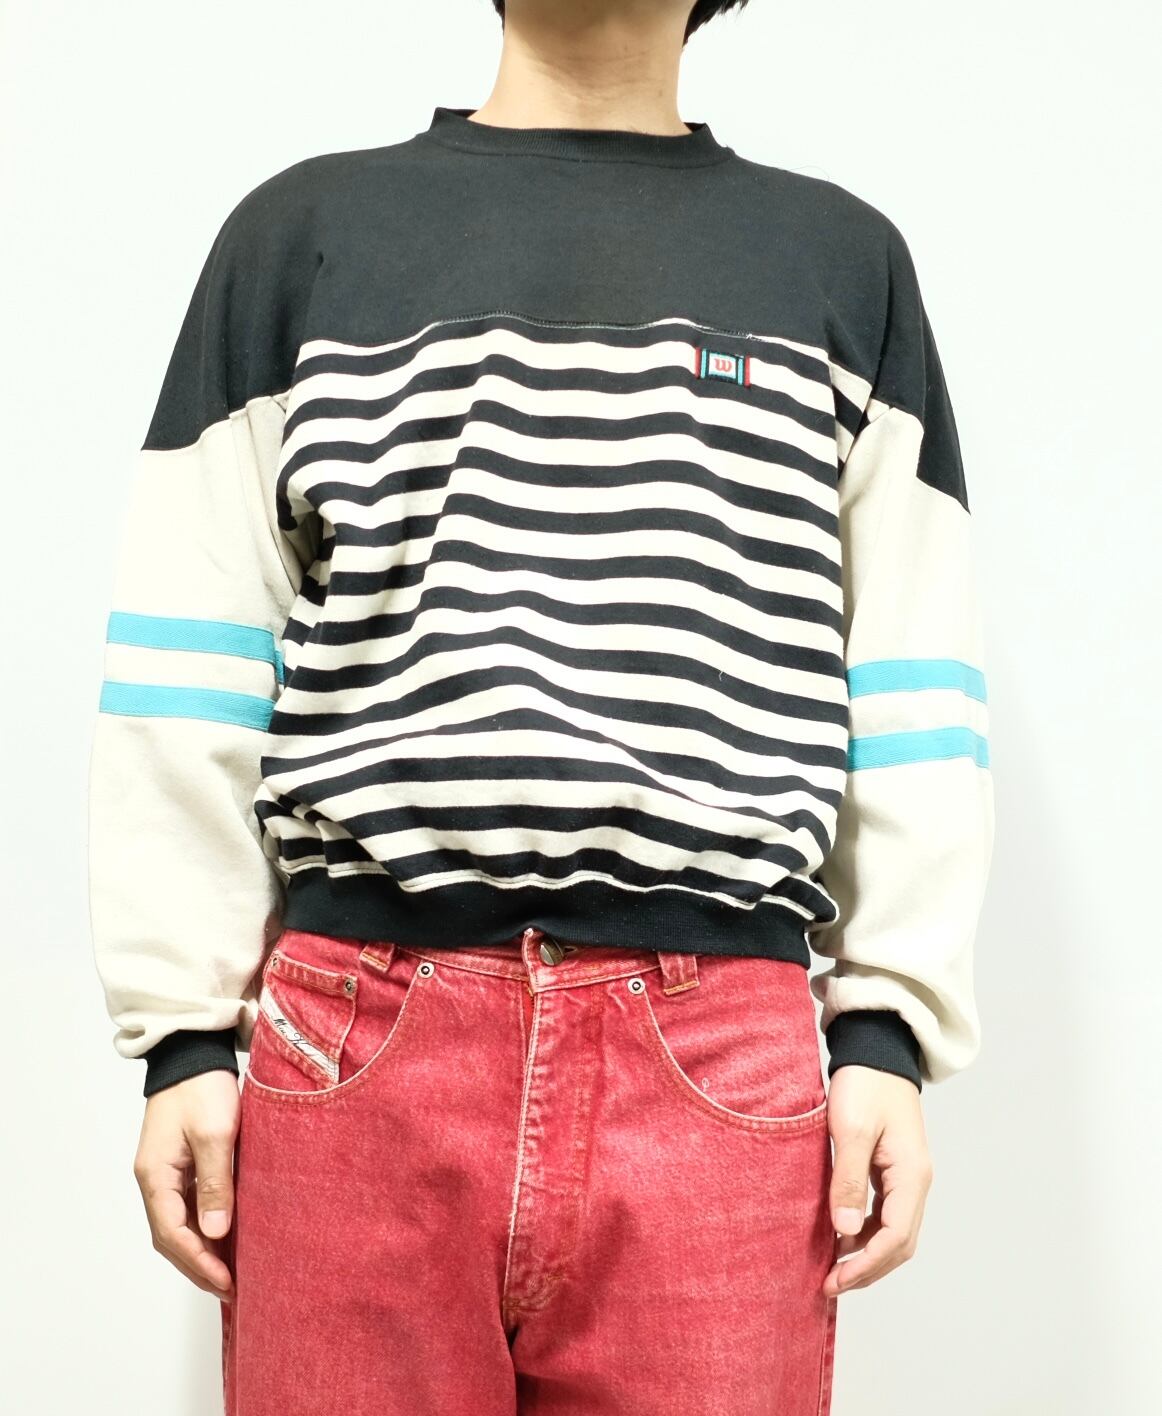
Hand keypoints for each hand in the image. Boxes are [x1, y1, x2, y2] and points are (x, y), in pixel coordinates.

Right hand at [133, 1069, 240, 1300]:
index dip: (199, 1263)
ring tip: (230, 1273)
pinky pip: (188, 1206)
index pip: (172, 1233)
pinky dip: (204, 1228)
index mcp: (155, 1175)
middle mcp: (154, 1179)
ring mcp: (165, 1172)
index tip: (226, 1283)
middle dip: (198, 1266)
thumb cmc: (203, 1087)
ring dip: (201, 1251)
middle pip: (171, 1236)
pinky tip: (226, 1237)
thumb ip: (215, 1182)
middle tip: (230, 1289)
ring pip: (178, 1224)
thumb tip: (215, 1232)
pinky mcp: (180, 1164)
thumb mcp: (214, 1134)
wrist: (194, 1052)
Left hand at [822, 1064, 932, 1296]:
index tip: (835, 1279)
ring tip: (833, 1267)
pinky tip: (841, 1235)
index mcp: (911, 1175)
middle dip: (868, 1268)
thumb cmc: (864, 1084)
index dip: (866, 1265)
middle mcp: (916, 1181)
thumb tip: (844, 1232)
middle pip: (899, 1244)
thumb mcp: (851, 1130)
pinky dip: (865, 1232)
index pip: (895, 1238)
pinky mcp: (892, 1169)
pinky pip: (884, 1213)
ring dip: (867, 1254)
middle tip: (830, 1284)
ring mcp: (906, 1176)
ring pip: (893, 1231)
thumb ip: (849, 1180)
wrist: (876, 1050)